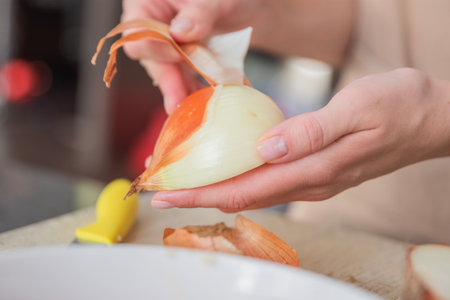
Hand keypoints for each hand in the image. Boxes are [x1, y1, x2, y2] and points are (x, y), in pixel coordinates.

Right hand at [121, 0, 261, 112]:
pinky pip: (183, 77)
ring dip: (181, 91)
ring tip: (194, 109)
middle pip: (151, 58)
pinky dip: (193, 88)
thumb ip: (199, 12)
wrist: (247, 5)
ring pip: (167, 72)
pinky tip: (203, 100)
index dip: (157, 48)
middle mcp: (151, 24)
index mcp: (146, 2)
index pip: (138, 33)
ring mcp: (166, 44)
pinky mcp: (181, 59)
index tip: (180, 56)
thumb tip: (179, 33)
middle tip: (179, 103)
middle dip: (168, 81)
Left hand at [150, 68, 449, 210]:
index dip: (201, 194)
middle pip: (241, 196)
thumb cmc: (399, 106)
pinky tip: (225, 163)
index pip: (244, 190)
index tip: (166, 195)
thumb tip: (266, 149)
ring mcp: (312, 178)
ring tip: (184, 180)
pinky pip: (268, 178)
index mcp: (313, 170)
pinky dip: (239, 174)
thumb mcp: (357, 109)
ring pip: (252, 191)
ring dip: (214, 186)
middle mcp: (308, 182)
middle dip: (198, 195)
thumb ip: (311, 133)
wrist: (432, 116)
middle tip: (161, 190)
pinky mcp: (316, 168)